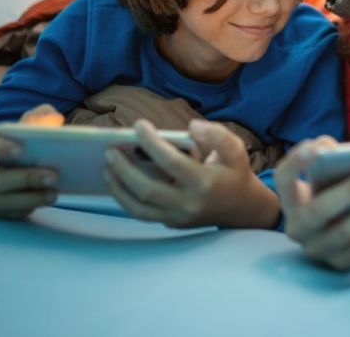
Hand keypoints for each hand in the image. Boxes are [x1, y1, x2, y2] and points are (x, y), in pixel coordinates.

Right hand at [0, 104, 61, 219]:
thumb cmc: (13, 146)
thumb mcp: (23, 129)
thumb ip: (38, 119)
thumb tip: (54, 118)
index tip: (21, 150)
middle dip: (26, 179)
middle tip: (53, 176)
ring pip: (1, 201)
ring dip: (30, 198)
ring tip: (53, 193)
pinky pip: (6, 214)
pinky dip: (26, 208)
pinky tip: (43, 200)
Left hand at [103, 119, 278, 228]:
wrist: (242, 208)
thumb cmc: (234, 173)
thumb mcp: (236, 150)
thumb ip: (217, 135)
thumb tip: (191, 127)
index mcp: (204, 183)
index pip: (171, 162)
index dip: (152, 143)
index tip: (138, 125)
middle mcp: (189, 204)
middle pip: (147, 189)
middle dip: (124, 169)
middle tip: (110, 149)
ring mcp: (178, 218)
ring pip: (139, 207)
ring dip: (118, 187)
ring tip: (106, 166)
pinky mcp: (171, 224)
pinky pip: (141, 214)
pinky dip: (124, 199)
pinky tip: (116, 182)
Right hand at [274, 137, 349, 269]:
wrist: (339, 237)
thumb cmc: (334, 194)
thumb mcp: (328, 178)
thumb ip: (332, 160)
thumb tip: (344, 153)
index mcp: (291, 199)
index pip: (284, 179)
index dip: (296, 163)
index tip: (315, 148)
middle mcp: (297, 227)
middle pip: (320, 209)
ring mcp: (317, 248)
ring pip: (345, 231)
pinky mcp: (339, 263)